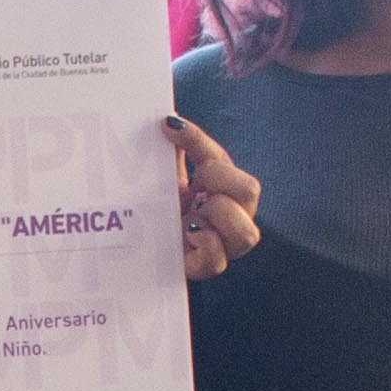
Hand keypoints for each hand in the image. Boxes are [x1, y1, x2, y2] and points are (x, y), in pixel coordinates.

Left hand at [166, 115, 262, 280]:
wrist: (139, 250)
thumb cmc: (159, 214)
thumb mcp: (166, 178)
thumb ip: (175, 151)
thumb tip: (170, 121)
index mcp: (221, 189)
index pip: (220, 157)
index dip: (197, 140)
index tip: (169, 128)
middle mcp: (232, 216)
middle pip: (250, 189)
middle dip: (218, 180)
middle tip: (194, 186)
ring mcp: (223, 245)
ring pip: (246, 232)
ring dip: (216, 217)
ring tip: (192, 216)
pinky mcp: (206, 268)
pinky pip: (218, 260)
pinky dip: (204, 244)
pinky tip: (186, 235)